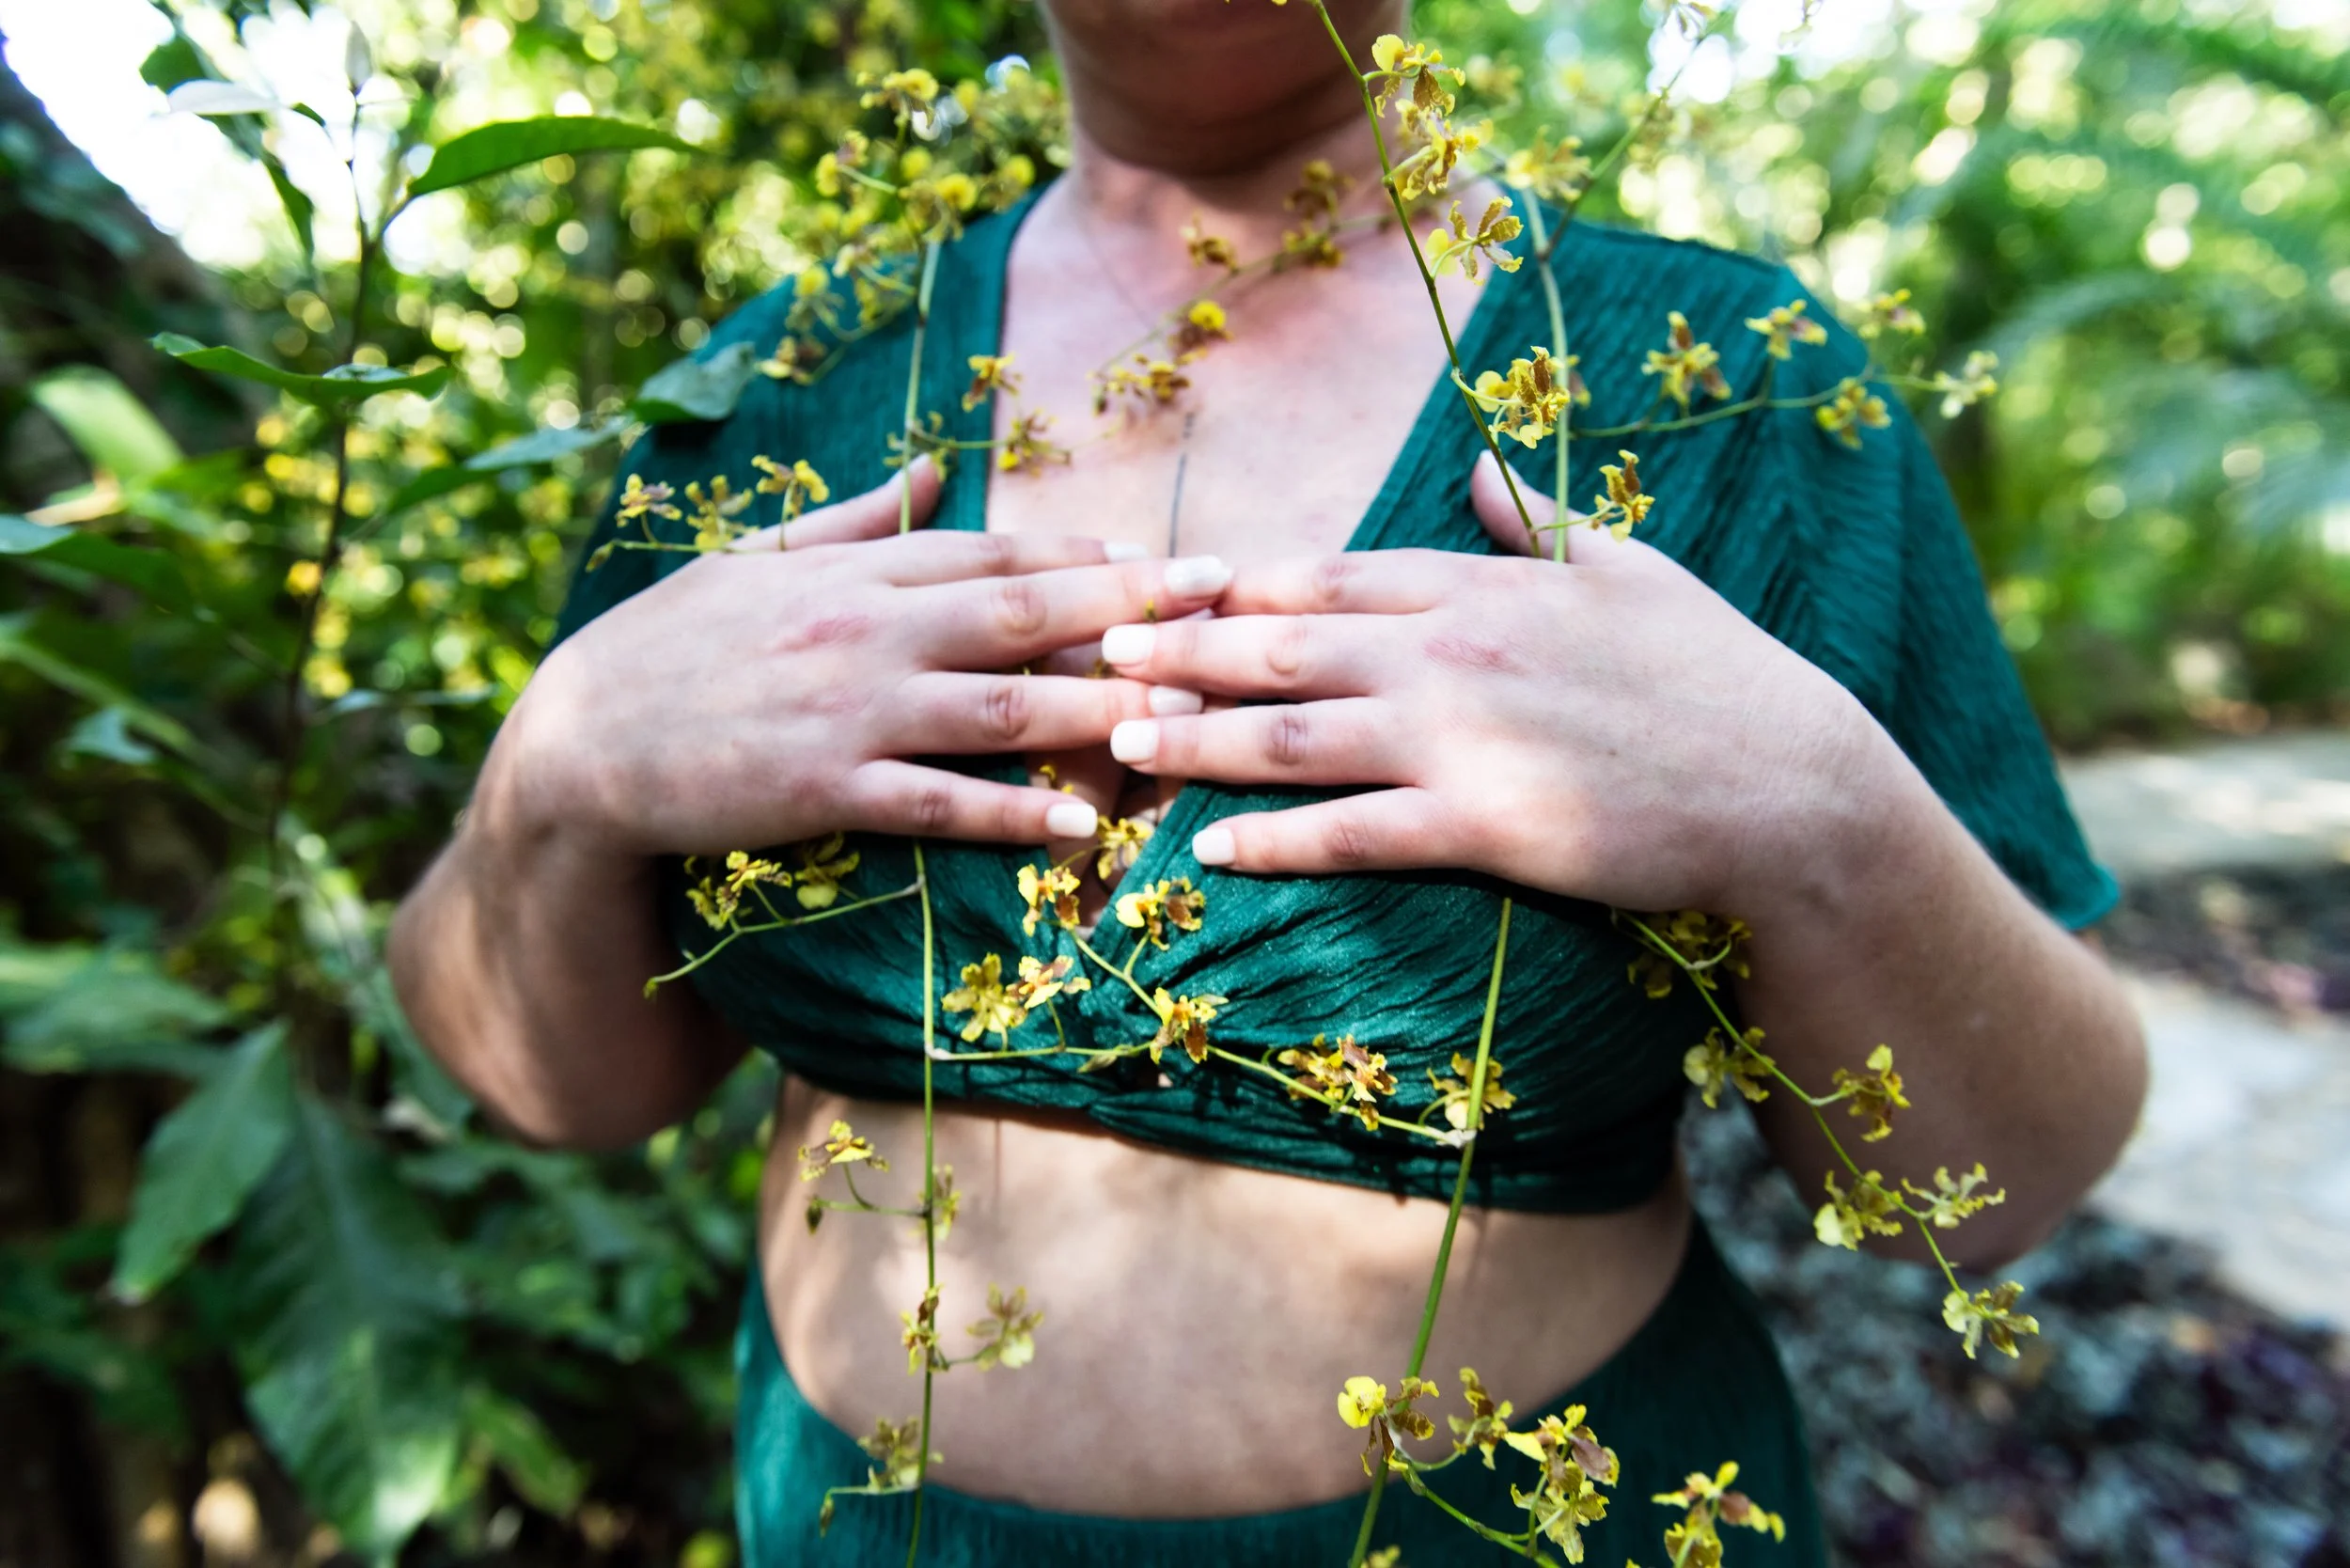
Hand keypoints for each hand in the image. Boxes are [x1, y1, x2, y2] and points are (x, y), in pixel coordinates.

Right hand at [496, 458, 1229, 855]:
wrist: (578, 746)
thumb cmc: (670, 649)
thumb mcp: (757, 561)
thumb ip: (858, 521)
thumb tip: (935, 470)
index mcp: (856, 573)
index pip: (995, 555)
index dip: (1091, 560)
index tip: (1169, 562)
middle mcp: (866, 629)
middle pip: (1023, 613)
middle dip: (1132, 608)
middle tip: (1222, 604)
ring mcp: (848, 711)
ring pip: (1000, 704)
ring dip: (1101, 709)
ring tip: (1187, 715)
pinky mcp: (824, 790)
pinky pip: (939, 800)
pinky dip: (1014, 810)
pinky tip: (1084, 823)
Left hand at [1093, 450, 1892, 914]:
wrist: (1791, 785)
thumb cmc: (1715, 674)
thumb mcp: (1628, 568)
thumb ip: (1535, 520)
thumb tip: (1478, 464)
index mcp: (1480, 586)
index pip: (1327, 573)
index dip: (1230, 583)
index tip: (1160, 586)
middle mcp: (1452, 652)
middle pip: (1281, 645)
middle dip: (1178, 652)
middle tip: (1098, 654)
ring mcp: (1463, 740)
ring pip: (1293, 735)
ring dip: (1195, 742)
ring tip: (1119, 746)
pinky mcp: (1485, 825)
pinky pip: (1353, 834)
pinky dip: (1275, 841)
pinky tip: (1210, 849)